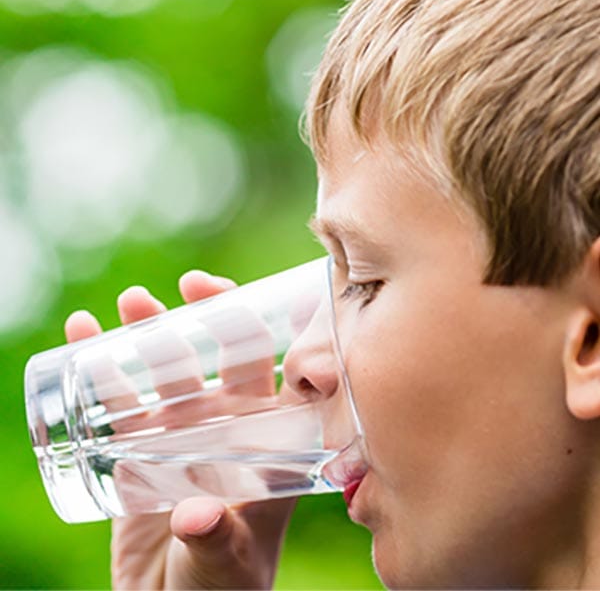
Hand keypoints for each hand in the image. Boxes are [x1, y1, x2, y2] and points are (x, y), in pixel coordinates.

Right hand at [65, 272, 294, 588]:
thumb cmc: (220, 587)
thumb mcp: (225, 563)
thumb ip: (216, 540)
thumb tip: (196, 516)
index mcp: (264, 443)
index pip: (273, 376)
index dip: (268, 336)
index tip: (252, 305)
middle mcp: (226, 428)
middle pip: (218, 359)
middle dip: (207, 318)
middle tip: (189, 285)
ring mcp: (181, 433)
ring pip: (166, 370)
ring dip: (151, 332)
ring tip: (132, 302)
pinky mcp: (138, 447)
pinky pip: (120, 399)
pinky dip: (100, 366)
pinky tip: (82, 335)